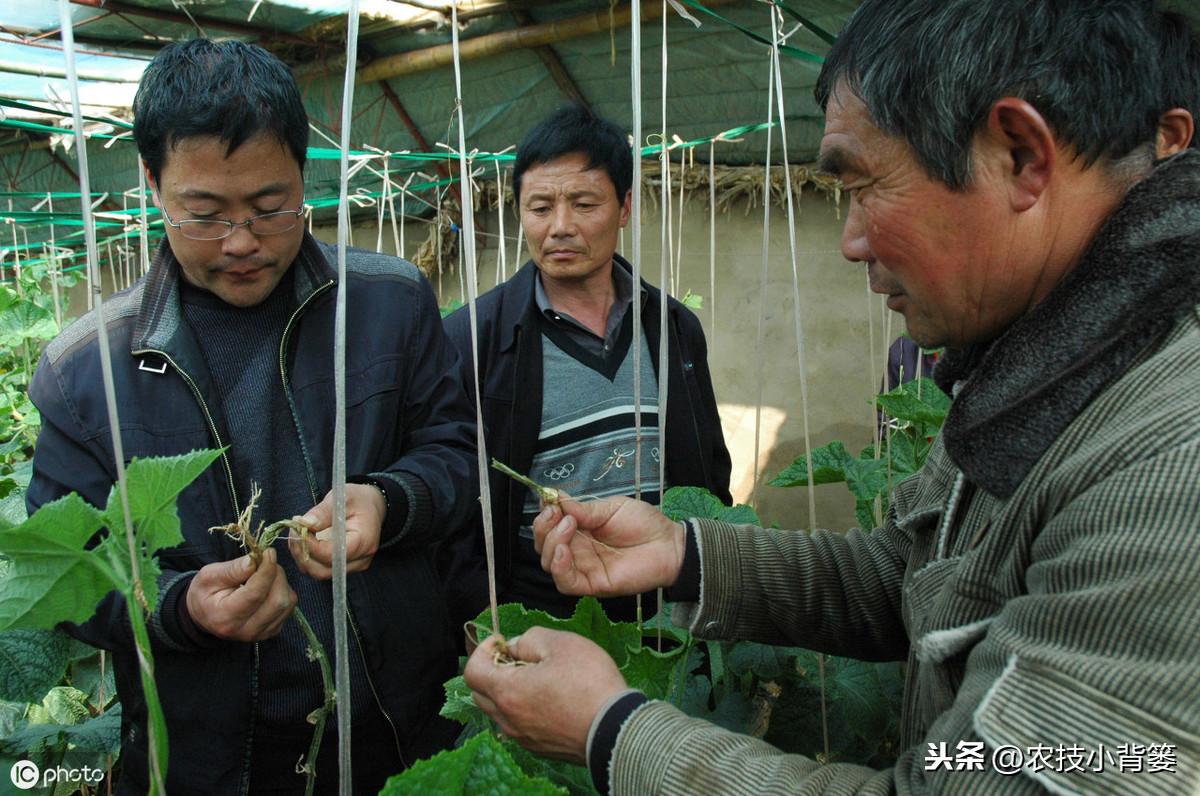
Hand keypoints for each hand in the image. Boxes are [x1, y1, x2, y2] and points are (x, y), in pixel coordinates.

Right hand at [186, 548, 295, 640]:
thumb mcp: (209, 576)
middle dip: (276, 574)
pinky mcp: (272, 631)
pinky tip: (269, 587)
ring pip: (287, 603)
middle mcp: (246, 630)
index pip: (255, 594)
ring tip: (265, 574)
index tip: (268, 552)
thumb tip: (253, 561)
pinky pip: (289, 607)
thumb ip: (232, 569)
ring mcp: (261, 633)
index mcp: (226, 617)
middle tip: (265, 562)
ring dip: (281, 582)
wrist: (205, 615)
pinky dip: (284, 591)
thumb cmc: (205, 593)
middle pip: (277, 600)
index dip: (266, 570)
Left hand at [289, 484, 385, 579]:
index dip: (310, 545)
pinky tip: (305, 542)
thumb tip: (303, 523)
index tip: (298, 529)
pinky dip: (309, 558)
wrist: (373, 506)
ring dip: (303, 556)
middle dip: (302, 553)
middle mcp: (361, 559)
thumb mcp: (342, 497)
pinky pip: (322, 569)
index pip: (331, 555)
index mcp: (363, 541)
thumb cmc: (359, 500)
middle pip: (323, 570)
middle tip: (294, 532)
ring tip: (298, 535)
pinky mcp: (346, 567)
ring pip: (320, 572)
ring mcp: (354, 566)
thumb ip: (322, 512)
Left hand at [464, 627, 627, 763]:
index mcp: (507, 692)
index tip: (500, 642)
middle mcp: (507, 719)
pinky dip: (520, 709)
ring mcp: (522, 737)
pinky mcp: (538, 747)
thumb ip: (529, 639)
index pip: (472, 671)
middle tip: (515, 658)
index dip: (482, 651)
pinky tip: (546, 700)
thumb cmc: (589, 683)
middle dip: (491, 671)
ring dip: (505, 692)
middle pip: (480, 692)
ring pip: (498, 711)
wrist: (615, 728)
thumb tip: (514, 647)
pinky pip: (516, 725)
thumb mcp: (562, 643)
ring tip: (534, 679)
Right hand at [533, 495, 685, 597]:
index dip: (544, 515)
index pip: (550, 527)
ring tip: (568, 527)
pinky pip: (566, 583)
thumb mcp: (611, 508)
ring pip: (550, 564)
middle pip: (545, 546)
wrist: (669, 543)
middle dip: (544, 529)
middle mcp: (577, 550)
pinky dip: (559, 568)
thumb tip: (556, 498)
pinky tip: (564, 551)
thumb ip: (584, 509)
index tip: (549, 501)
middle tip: (559, 514)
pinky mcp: (593, 585)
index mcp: (579, 530)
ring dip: (552, 544)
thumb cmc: (643, 523)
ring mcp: (583, 568)